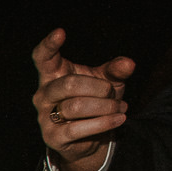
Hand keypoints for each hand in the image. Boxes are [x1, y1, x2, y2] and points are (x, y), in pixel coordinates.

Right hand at [31, 28, 133, 170]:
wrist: (89, 137)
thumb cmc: (96, 101)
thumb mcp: (108, 81)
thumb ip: (116, 70)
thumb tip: (128, 64)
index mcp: (53, 75)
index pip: (43, 58)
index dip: (49, 45)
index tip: (61, 32)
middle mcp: (43, 94)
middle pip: (69, 84)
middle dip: (100, 89)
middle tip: (112, 93)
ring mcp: (44, 116)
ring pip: (76, 106)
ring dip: (105, 107)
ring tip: (120, 108)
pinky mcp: (52, 137)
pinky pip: (77, 128)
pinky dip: (103, 122)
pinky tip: (119, 119)